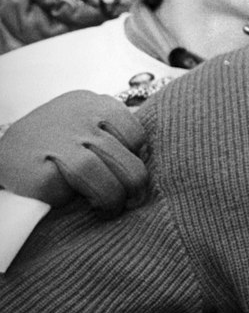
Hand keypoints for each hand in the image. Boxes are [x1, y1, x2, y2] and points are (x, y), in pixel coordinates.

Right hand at [0, 91, 148, 213]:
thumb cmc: (48, 140)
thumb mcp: (79, 121)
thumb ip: (109, 131)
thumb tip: (146, 160)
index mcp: (92, 103)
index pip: (135, 134)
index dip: (136, 159)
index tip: (128, 172)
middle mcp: (77, 120)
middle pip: (126, 161)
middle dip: (134, 186)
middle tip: (132, 200)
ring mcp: (57, 144)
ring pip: (104, 180)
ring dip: (112, 199)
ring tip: (109, 209)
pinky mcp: (39, 174)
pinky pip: (69, 194)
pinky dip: (73, 202)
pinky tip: (68, 200)